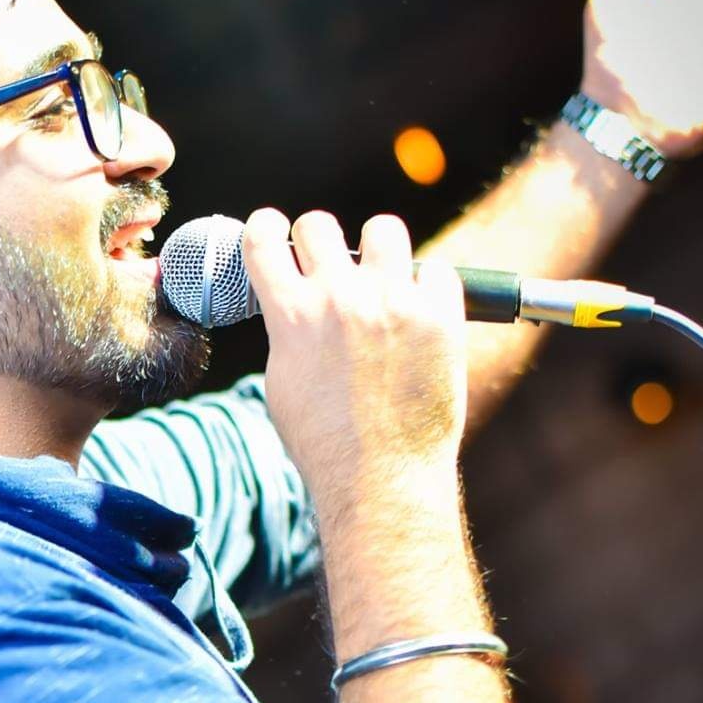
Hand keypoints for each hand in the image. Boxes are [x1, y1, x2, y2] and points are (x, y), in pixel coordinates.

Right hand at [241, 209, 466, 523]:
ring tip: (383, 280)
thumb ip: (288, 330)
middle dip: (319, 239)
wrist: (380, 479)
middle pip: (319, 224)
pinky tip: (421, 315)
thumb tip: (294, 299)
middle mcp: (339, 298)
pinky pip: (437, 270)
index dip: (266, 226)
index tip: (274, 228)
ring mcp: (392, 303)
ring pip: (384, 229)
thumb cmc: (325, 442)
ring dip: (380, 250)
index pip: (263, 238)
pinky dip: (429, 287)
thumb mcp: (282, 381)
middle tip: (330, 263)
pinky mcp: (439, 316)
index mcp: (291, 314)